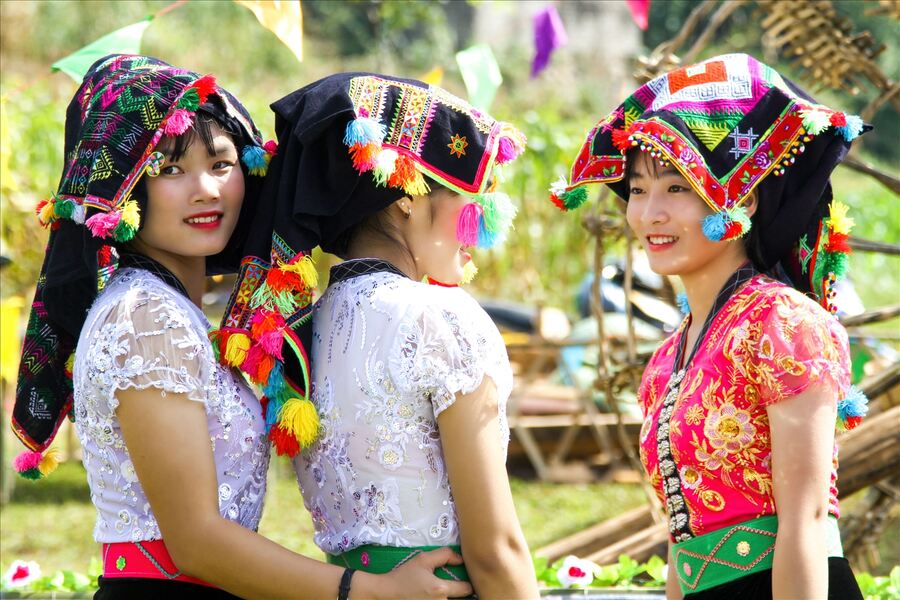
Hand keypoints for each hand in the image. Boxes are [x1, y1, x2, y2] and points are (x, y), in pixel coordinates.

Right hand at [353, 547, 472, 598]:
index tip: (464, 582)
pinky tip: (437, 597)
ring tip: (450, 593)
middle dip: (461, 595)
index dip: (468, 584)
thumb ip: (444, 555)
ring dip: (452, 599)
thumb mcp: (423, 559)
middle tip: (457, 588)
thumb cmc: (404, 576)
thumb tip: (461, 559)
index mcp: (440, 589)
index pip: (466, 589)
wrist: (387, 592)